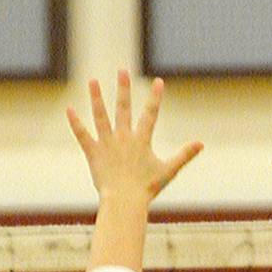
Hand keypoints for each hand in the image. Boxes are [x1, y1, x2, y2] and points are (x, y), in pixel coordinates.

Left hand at [68, 70, 202, 208]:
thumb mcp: (169, 171)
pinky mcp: (93, 153)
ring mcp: (107, 144)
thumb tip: (201, 144)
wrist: (125, 201)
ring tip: (93, 81)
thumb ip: (184, 155)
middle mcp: (123, 138)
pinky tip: (70, 110)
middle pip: (123, 109)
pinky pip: (82, 135)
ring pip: (101, 116)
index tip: (158, 82)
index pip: (150, 114)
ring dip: (96, 98)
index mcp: (142, 141)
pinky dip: (76, 123)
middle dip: (123, 89)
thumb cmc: (147, 188)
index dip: (155, 97)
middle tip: (122, 71)